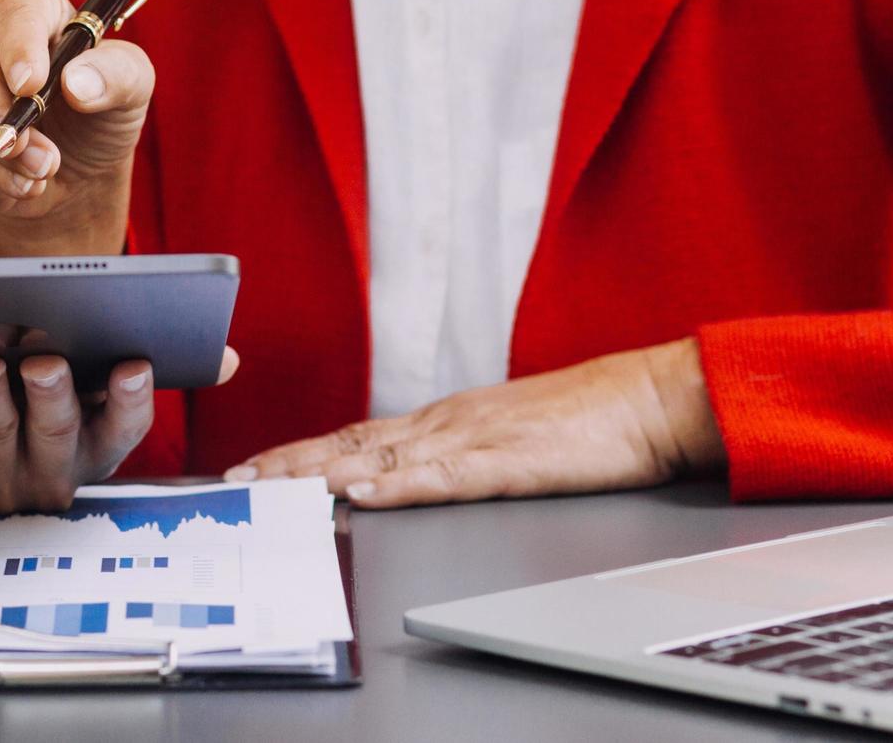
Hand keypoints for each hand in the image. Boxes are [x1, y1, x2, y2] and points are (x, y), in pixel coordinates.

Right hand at [0, 0, 154, 253]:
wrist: (72, 164)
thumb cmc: (100, 107)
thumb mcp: (132, 85)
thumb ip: (117, 74)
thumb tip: (77, 82)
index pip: (14, 13)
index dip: (20, 49)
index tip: (31, 86)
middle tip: (30, 149)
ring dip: (1, 152)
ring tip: (44, 170)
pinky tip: (21, 178)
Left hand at [0, 355, 162, 512]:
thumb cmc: (15, 393)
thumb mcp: (55, 384)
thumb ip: (73, 361)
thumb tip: (67, 319)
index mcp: (92, 447)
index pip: (123, 428)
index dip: (132, 400)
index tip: (134, 367)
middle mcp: (49, 474)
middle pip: (56, 431)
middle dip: (50, 395)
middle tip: (44, 364)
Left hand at [226, 339, 724, 508]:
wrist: (655, 399)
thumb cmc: (592, 420)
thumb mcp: (508, 437)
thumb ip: (459, 455)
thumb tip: (412, 475)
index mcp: (446, 420)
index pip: (356, 436)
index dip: (301, 453)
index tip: (256, 468)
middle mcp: (447, 423)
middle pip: (352, 442)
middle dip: (290, 464)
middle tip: (236, 480)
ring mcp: (476, 439)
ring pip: (383, 456)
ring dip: (322, 472)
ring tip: (274, 488)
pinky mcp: (511, 461)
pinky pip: (445, 476)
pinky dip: (398, 485)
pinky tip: (362, 493)